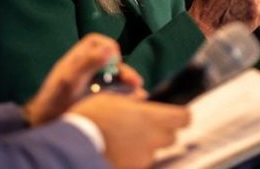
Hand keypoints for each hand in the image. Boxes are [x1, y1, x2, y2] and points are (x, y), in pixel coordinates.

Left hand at [23, 34, 144, 125]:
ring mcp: (89, 84)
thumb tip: (110, 48)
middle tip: (135, 82)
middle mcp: (84, 69)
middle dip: (124, 70)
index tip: (116, 61)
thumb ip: (88, 62)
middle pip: (110, 62)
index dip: (108, 46)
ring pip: (114, 79)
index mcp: (76, 59)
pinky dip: (124, 96)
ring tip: (139, 95)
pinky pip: (113, 94)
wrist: (46, 124)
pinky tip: (134, 102)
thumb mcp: (71, 80)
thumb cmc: (55, 100)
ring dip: (127, 84)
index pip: (95, 42)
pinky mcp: (94, 99)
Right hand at [70, 93, 189, 168]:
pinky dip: (133, 157)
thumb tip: (142, 99)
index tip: (174, 113)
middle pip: (171, 136)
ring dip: (145, 145)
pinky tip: (118, 150)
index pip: (184, 118)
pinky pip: (140, 162)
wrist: (75, 145)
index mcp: (152, 117)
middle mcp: (153, 139)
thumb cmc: (92, 116)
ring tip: (125, 139)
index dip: (180, 115)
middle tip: (143, 125)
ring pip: (154, 150)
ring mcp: (144, 158)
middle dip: (161, 131)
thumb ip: (132, 99)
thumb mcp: (111, 98)